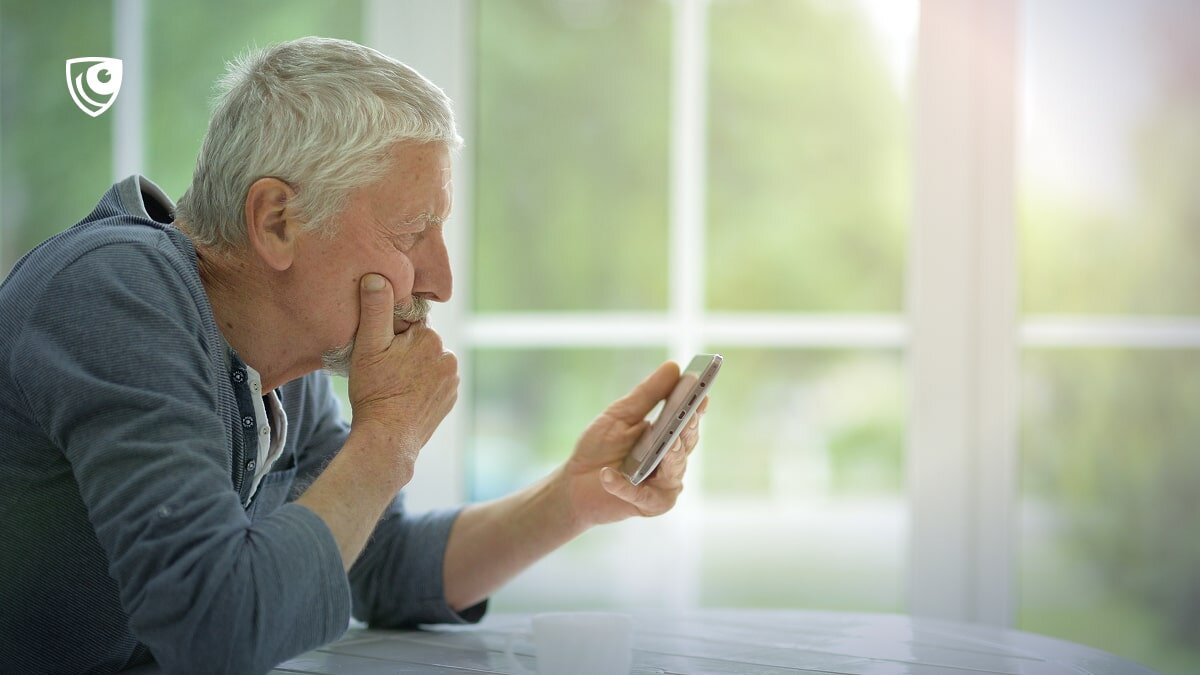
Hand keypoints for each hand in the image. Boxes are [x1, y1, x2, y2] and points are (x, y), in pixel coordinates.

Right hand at [347, 273, 458, 480]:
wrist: (388, 438)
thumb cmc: (374, 392)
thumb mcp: (367, 347)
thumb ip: (375, 309)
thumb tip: (379, 276)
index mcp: (430, 337)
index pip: (410, 322)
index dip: (391, 332)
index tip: (379, 349)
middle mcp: (448, 355)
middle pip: (420, 341)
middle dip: (404, 350)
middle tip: (383, 369)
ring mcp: (452, 380)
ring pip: (428, 361)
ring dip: (413, 367)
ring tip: (393, 384)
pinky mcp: (450, 398)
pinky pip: (434, 381)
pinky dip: (421, 384)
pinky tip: (404, 395)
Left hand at [561, 361, 708, 526]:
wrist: (575, 483)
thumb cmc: (600, 448)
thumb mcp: (620, 415)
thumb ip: (647, 395)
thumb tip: (674, 367)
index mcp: (668, 436)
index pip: (688, 420)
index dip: (696, 407)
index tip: (702, 392)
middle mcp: (672, 460)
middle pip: (686, 443)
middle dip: (686, 429)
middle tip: (687, 416)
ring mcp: (665, 484)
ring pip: (675, 468)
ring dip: (669, 456)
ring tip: (665, 443)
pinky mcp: (651, 504)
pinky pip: (643, 494)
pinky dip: (624, 486)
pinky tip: (608, 476)